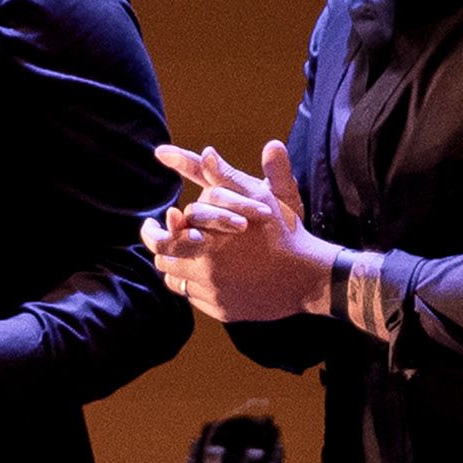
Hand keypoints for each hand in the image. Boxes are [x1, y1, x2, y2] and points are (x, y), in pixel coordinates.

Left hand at [142, 139, 338, 323]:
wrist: (309, 278)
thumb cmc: (285, 234)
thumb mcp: (260, 199)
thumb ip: (228, 178)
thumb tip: (208, 152)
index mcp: (209, 244)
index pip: (163, 240)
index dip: (154, 232)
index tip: (153, 224)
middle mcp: (205, 272)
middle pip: (165, 263)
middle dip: (164, 249)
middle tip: (165, 239)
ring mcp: (213, 295)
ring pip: (177, 282)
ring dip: (178, 267)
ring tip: (186, 254)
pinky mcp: (222, 310)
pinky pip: (196, 298)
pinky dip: (197, 285)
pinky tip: (209, 273)